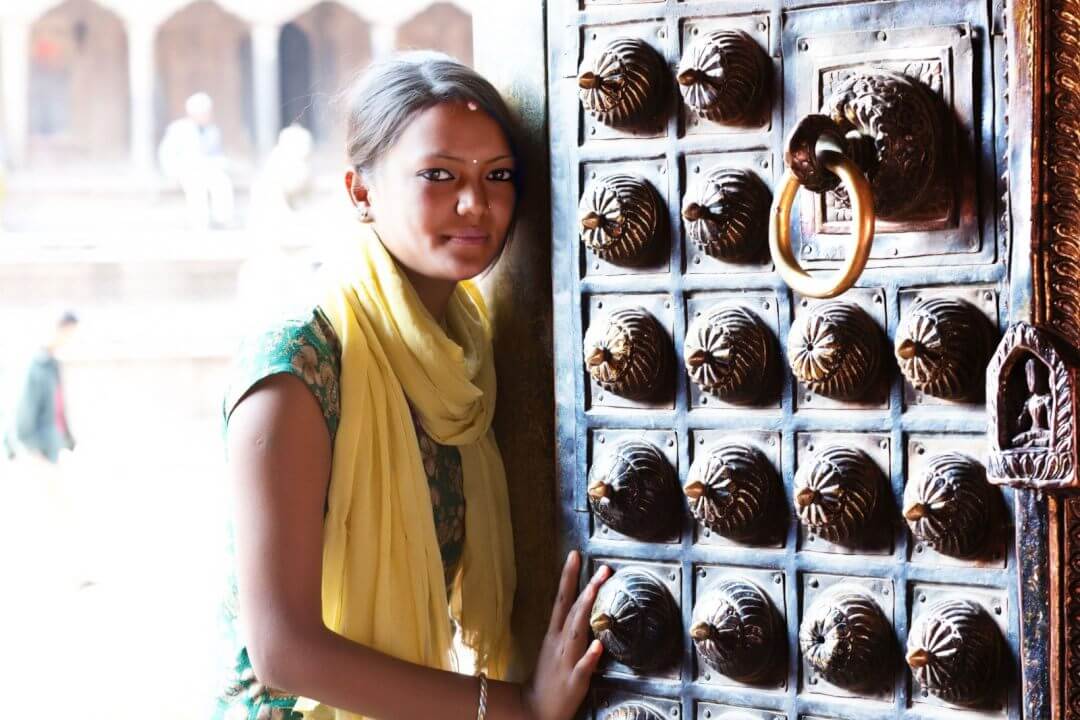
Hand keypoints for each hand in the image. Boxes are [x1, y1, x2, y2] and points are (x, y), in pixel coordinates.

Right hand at [520, 551, 610, 719]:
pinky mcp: (574, 681)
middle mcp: (559, 642)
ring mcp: (566, 660)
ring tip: (595, 591)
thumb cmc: (547, 678)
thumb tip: (580, 606)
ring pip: (576, 632)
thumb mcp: (554, 647)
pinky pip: (582, 667)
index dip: (568, 576)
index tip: (574, 554)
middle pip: (572, 610)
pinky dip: (590, 656)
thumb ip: (567, 629)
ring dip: (586, 610)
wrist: (533, 710)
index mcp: (554, 634)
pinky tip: (599, 646)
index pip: (561, 599)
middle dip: (587, 588)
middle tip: (602, 568)